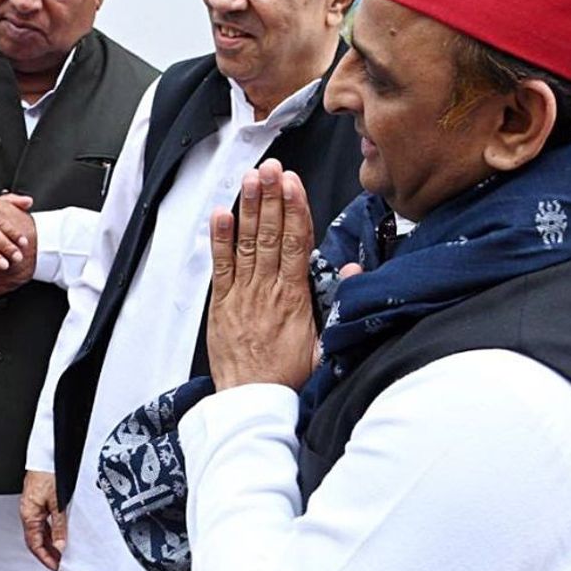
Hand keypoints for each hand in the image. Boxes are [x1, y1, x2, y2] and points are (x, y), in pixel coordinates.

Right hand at [19, 469, 65, 570]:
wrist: (46, 455)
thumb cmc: (48, 473)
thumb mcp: (57, 502)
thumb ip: (59, 525)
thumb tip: (61, 545)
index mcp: (29, 515)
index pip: (35, 545)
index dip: (46, 558)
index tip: (56, 568)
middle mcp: (28, 512)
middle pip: (36, 541)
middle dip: (48, 555)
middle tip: (61, 565)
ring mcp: (33, 507)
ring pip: (40, 532)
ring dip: (51, 544)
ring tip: (63, 554)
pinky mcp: (38, 501)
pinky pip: (43, 522)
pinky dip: (51, 532)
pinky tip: (60, 536)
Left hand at [207, 159, 317, 391]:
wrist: (252, 402)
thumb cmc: (288, 377)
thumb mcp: (326, 345)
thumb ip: (339, 305)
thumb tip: (350, 272)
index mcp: (295, 298)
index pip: (297, 243)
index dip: (295, 209)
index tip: (294, 183)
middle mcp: (268, 291)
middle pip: (272, 235)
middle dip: (272, 198)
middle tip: (271, 168)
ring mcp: (242, 295)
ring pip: (248, 243)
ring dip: (250, 208)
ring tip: (251, 179)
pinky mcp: (222, 304)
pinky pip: (221, 266)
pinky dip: (220, 239)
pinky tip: (221, 214)